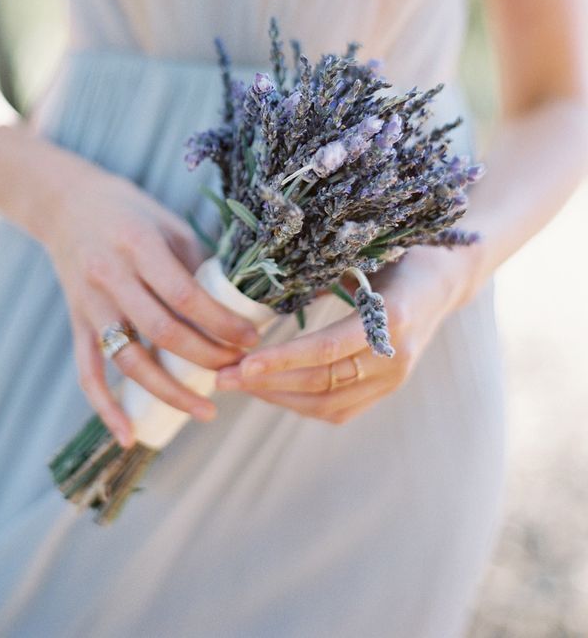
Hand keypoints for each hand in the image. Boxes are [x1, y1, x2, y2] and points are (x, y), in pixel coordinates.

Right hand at [42, 156, 260, 446]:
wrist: (64, 204)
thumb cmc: (129, 211)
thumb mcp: (168, 224)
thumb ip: (195, 265)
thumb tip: (235, 307)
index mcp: (139, 245)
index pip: (186, 296)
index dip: (222, 323)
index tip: (251, 339)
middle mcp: (111, 276)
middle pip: (163, 332)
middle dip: (207, 358)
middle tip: (238, 370)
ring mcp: (90, 304)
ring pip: (129, 360)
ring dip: (169, 392)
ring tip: (206, 411)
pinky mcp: (76, 323)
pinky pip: (88, 372)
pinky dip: (106, 408)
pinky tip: (130, 435)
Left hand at [214, 245, 479, 424]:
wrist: (444, 280)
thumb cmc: (397, 255)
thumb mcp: (363, 255)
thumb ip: (323, 274)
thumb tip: (261, 283)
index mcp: (392, 318)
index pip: (329, 351)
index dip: (284, 360)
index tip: (243, 362)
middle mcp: (396, 356)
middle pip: (322, 382)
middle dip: (267, 383)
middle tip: (222, 376)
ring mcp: (395, 378)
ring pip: (328, 404)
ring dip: (277, 397)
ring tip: (237, 382)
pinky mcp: (387, 389)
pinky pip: (340, 409)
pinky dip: (300, 403)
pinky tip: (269, 388)